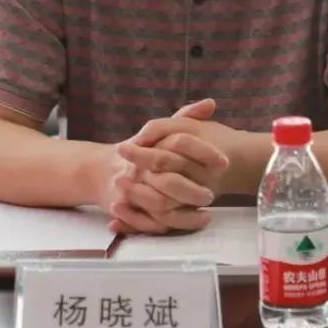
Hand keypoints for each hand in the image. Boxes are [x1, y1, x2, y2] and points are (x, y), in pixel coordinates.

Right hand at [103, 100, 229, 234]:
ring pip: (160, 204)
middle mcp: (140, 166)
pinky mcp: (127, 208)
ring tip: (209, 211)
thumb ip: (187, 116)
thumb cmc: (141, 149)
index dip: (203, 152)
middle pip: (169, 179)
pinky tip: (197, 220)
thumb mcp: (161, 130)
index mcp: (150, 144)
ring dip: (186, 212)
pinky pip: (151, 222)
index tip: (224, 162)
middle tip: (214, 193)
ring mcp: (132, 189)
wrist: (103, 170)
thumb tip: (211, 103)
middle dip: (194, 189)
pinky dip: (174, 224)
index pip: (179, 143)